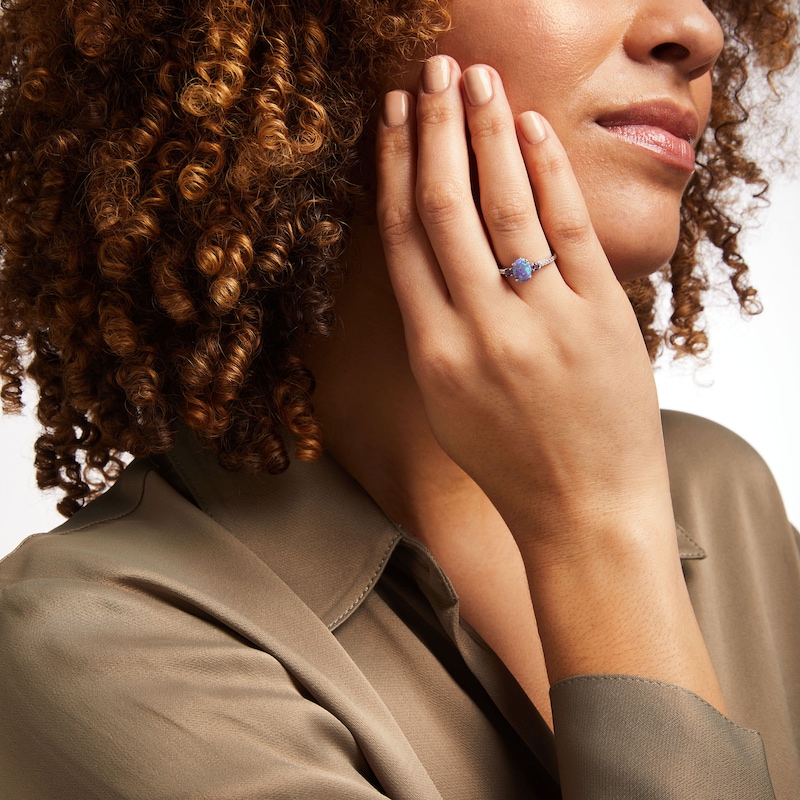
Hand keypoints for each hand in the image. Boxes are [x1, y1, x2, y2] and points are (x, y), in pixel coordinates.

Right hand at [376, 57, 725, 708]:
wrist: (583, 513)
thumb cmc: (511, 463)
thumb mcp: (448, 401)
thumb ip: (434, 326)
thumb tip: (426, 251)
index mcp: (432, 352)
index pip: (401, 237)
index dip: (389, 168)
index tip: (387, 117)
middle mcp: (478, 329)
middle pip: (442, 208)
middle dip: (431, 129)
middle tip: (428, 72)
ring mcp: (542, 321)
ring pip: (503, 205)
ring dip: (487, 133)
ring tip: (477, 78)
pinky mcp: (600, 317)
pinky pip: (569, 229)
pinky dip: (550, 172)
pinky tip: (534, 128)